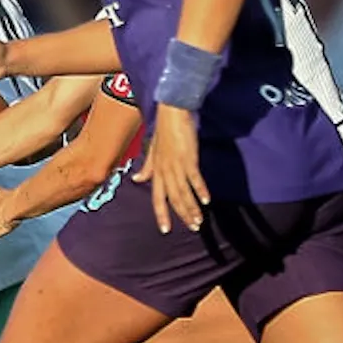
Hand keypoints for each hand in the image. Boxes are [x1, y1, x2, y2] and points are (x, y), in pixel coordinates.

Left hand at [132, 106, 208, 233]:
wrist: (172, 112)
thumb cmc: (164, 130)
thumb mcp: (152, 150)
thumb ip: (147, 167)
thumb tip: (136, 179)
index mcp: (157, 171)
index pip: (157, 198)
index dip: (161, 214)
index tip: (165, 230)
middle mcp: (165, 171)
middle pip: (173, 199)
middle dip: (182, 216)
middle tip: (193, 228)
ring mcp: (176, 165)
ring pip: (183, 193)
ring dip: (192, 209)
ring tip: (199, 221)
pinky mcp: (188, 158)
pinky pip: (194, 179)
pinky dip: (201, 191)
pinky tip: (207, 201)